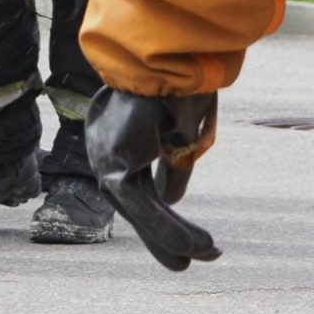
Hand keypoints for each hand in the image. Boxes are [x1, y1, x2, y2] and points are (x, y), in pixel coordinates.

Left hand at [85, 88, 221, 271]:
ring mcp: (105, 155)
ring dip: (172, 236)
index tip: (192, 244)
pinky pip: (139, 203)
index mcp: (121, 136)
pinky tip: (190, 246)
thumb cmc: (179, 83)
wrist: (173, 53)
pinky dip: (164, 227)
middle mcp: (107, 148)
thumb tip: (170, 200)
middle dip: (166, 235)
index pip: (140, 188)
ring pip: (139, 208)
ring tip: (208, 254)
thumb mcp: (184, 131)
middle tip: (194, 260)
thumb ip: (175, 165)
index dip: (163, 218)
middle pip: (138, 203)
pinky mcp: (112, 162)